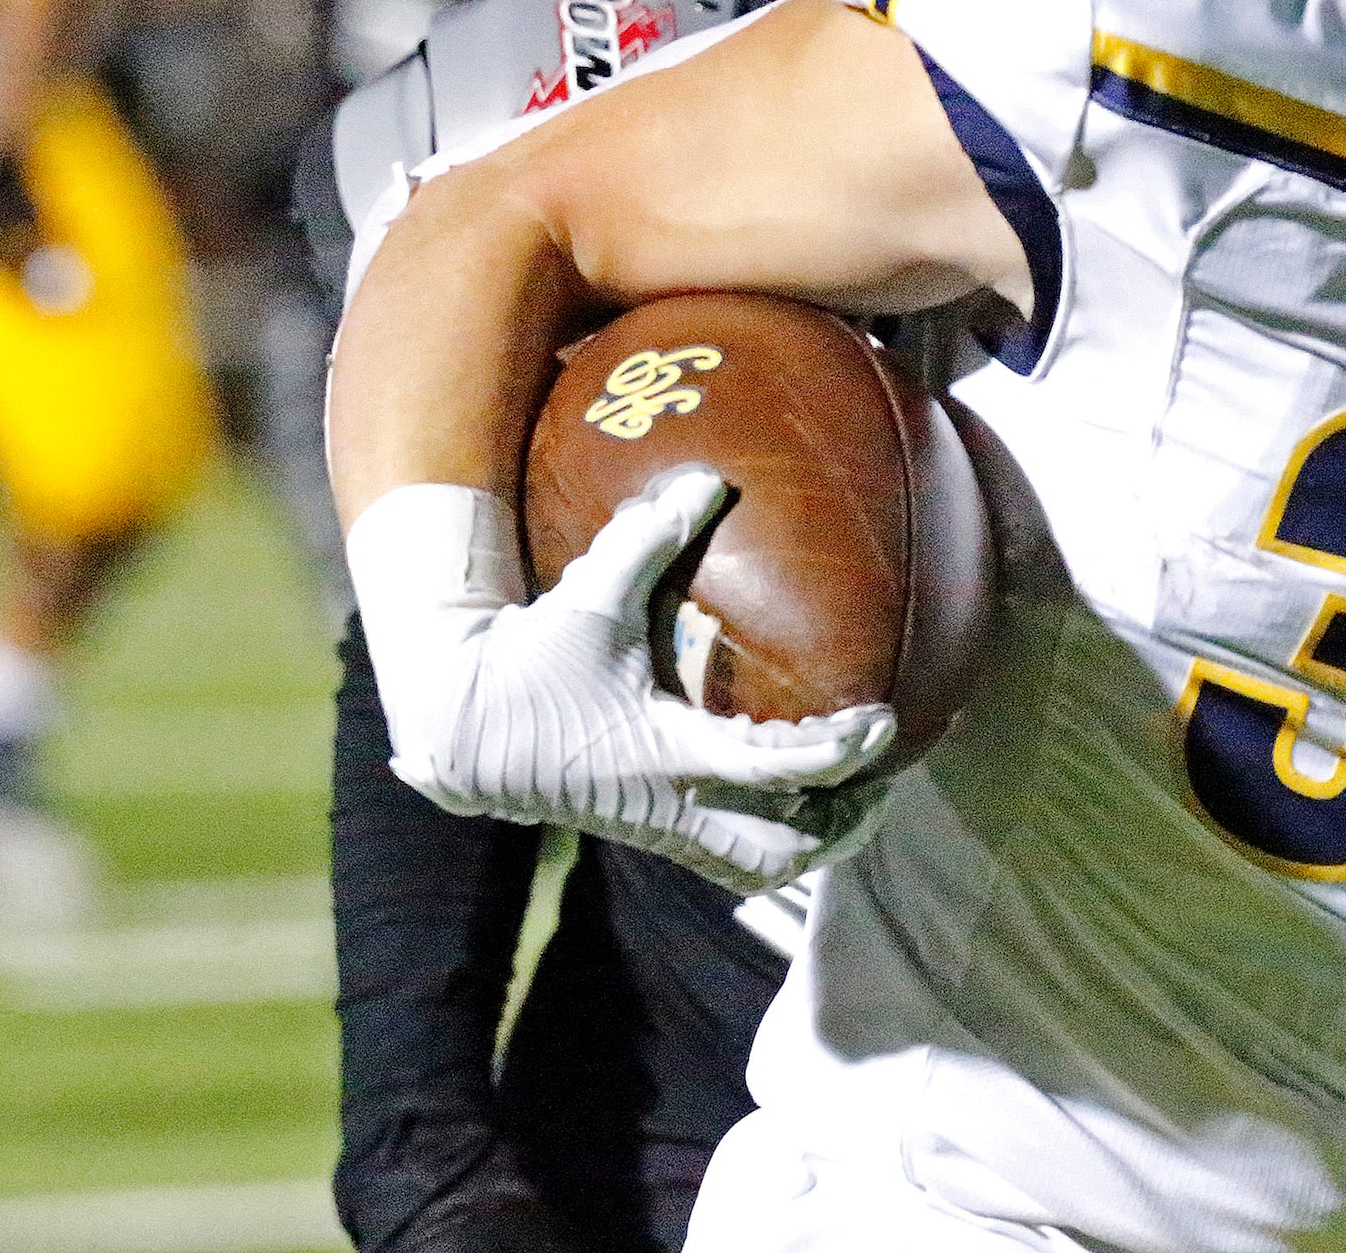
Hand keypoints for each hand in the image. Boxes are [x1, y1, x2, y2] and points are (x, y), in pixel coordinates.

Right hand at [347, 469, 897, 892]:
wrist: (460, 727)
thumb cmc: (526, 660)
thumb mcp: (588, 596)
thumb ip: (648, 539)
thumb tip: (706, 481)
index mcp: (666, 757)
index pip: (776, 770)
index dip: (838, 753)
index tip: (885, 723)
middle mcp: (671, 805)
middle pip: (782, 851)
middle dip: (842, 823)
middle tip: (883, 772)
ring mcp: (661, 826)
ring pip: (758, 865)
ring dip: (814, 839)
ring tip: (856, 793)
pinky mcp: (651, 827)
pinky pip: (731, 854)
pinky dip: (776, 834)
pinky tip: (797, 793)